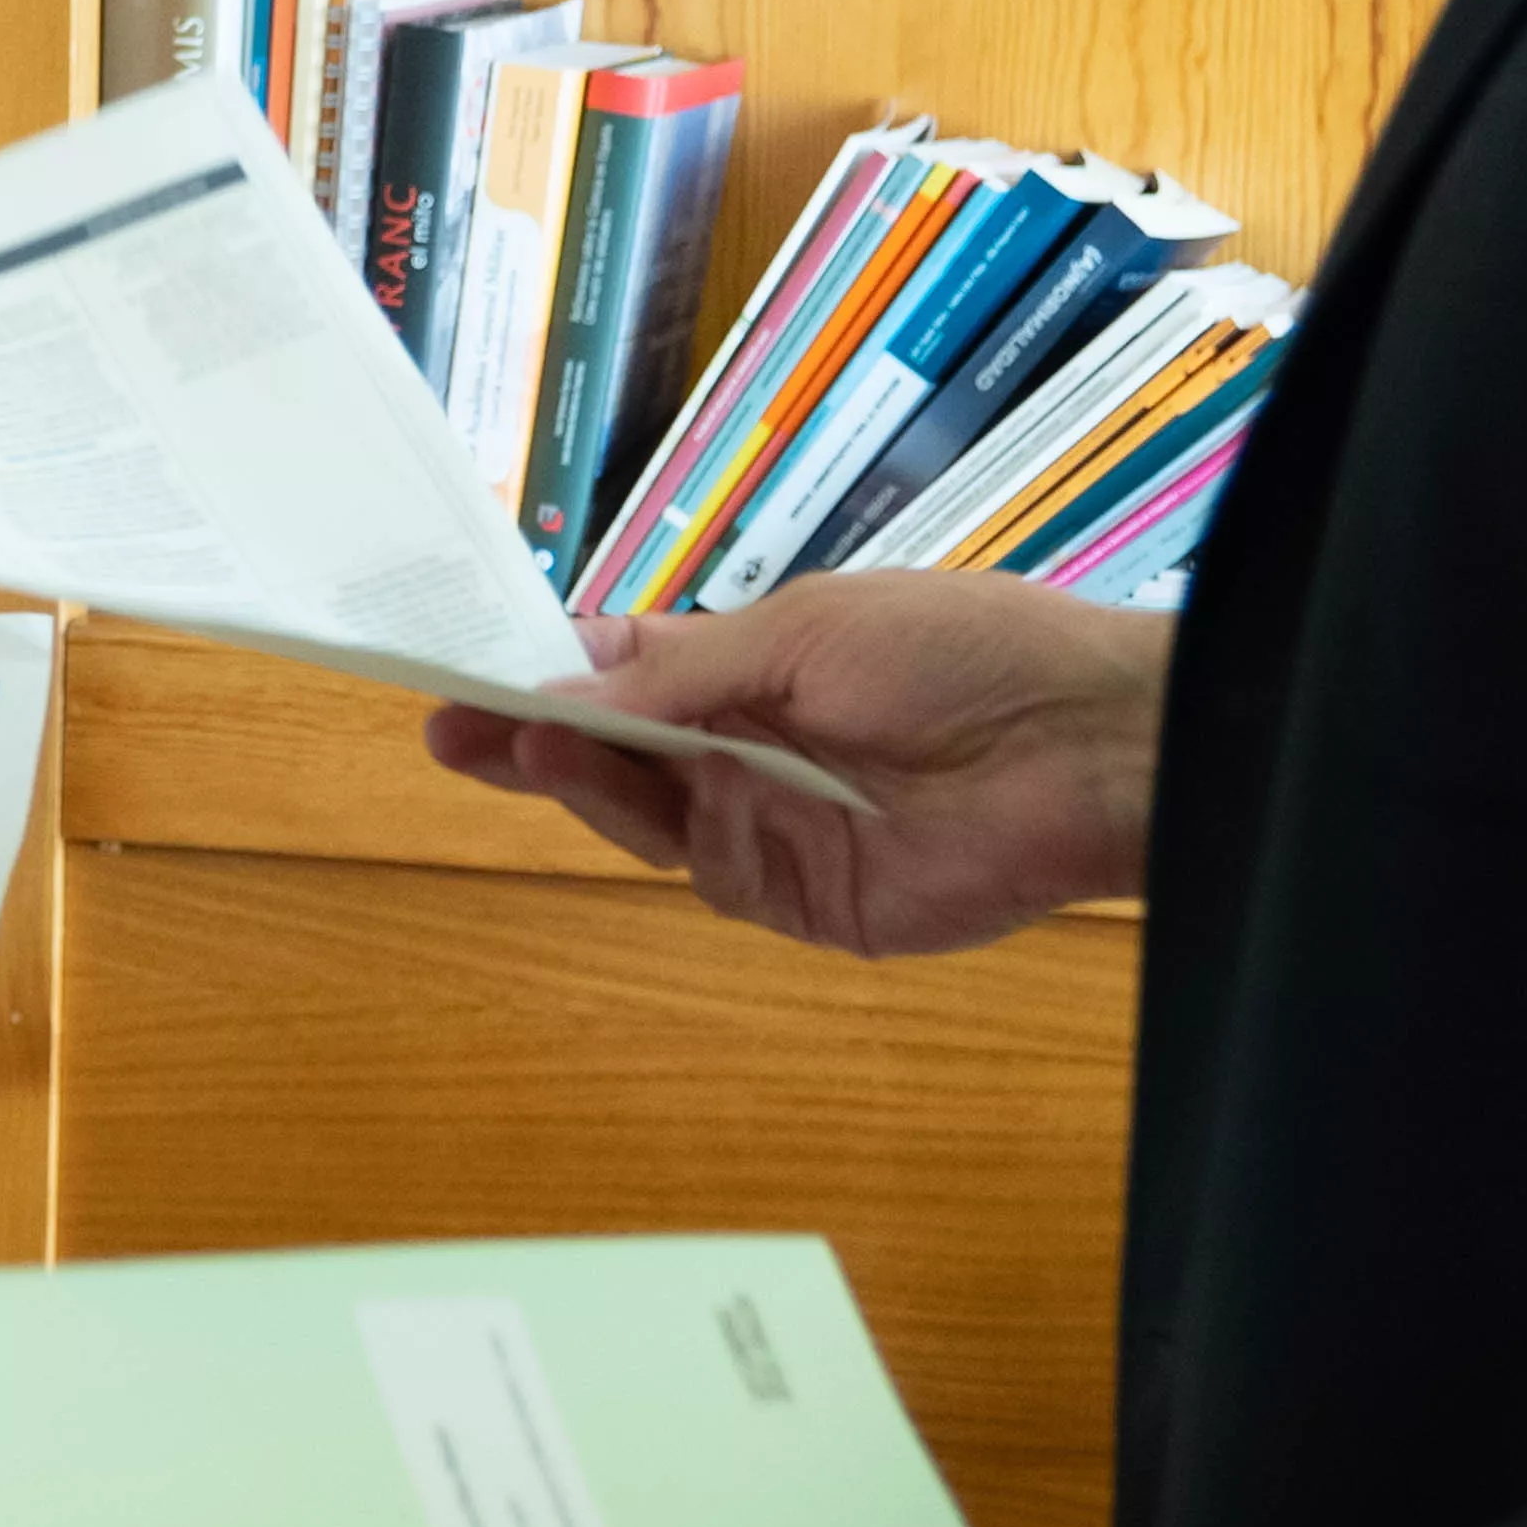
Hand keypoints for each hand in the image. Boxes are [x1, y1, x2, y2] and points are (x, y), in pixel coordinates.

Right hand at [434, 573, 1167, 957]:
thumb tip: (570, 678)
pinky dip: (642, 822)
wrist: (1083, 745)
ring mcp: (772, 826)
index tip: (470, 660)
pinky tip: (594, 771)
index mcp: (758, 670)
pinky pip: (700, 866)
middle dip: (531, 734)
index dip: (557, 669)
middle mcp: (754, 750)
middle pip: (617, 751)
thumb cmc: (961, 651)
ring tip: (499, 737)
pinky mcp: (800, 897)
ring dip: (570, 772)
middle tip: (443, 724)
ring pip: (643, 810)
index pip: (632, 673)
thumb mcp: (806, 630)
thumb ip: (684, 669)